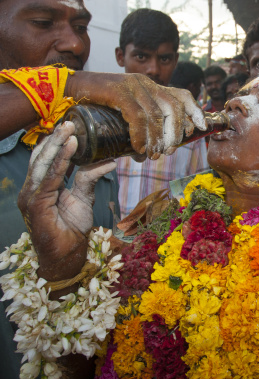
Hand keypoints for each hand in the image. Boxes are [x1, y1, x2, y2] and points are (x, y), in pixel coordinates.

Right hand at [17, 121, 116, 282]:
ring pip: (44, 165)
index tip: (71, 127)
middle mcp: (33, 188)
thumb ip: (89, 178)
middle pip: (42, 158)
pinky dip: (60, 162)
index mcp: (42, 186)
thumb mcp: (84, 198)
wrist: (67, 255)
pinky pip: (49, 178)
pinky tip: (70, 149)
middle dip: (56, 139)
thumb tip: (108, 161)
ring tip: (69, 131)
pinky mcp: (35, 204)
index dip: (57, 143)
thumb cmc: (72, 228)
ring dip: (57, 146)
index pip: (47, 159)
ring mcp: (31, 196)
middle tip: (69, 123)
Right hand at [65, 72, 205, 158]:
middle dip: (176, 132)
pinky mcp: (118, 90)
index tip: (200, 129)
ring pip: (156, 114)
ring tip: (152, 156)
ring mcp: (131, 85)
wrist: (64, 90)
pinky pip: (137, 116)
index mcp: (150, 85)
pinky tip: (139, 149)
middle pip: (174, 107)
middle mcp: (144, 82)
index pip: (181, 94)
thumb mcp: (124, 112)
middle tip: (169, 151)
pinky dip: (141, 135)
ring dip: (157, 139)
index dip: (194, 111)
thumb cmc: (95, 106)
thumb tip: (152, 152)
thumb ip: (140, 124)